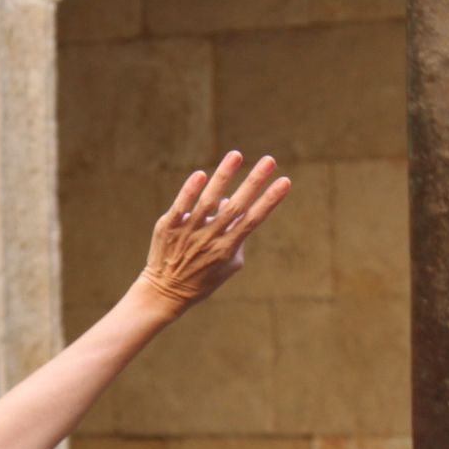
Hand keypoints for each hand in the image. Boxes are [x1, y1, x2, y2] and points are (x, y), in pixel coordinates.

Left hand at [138, 152, 292, 314]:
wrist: (164, 293)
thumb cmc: (201, 279)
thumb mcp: (226, 265)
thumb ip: (235, 236)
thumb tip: (231, 202)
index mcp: (227, 248)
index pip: (253, 219)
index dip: (269, 200)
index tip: (285, 181)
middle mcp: (210, 238)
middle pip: (236, 206)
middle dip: (254, 182)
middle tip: (269, 160)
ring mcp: (188, 232)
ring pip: (208, 201)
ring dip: (223, 176)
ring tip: (236, 155)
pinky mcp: (167, 227)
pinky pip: (180, 206)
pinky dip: (190, 191)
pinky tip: (201, 174)